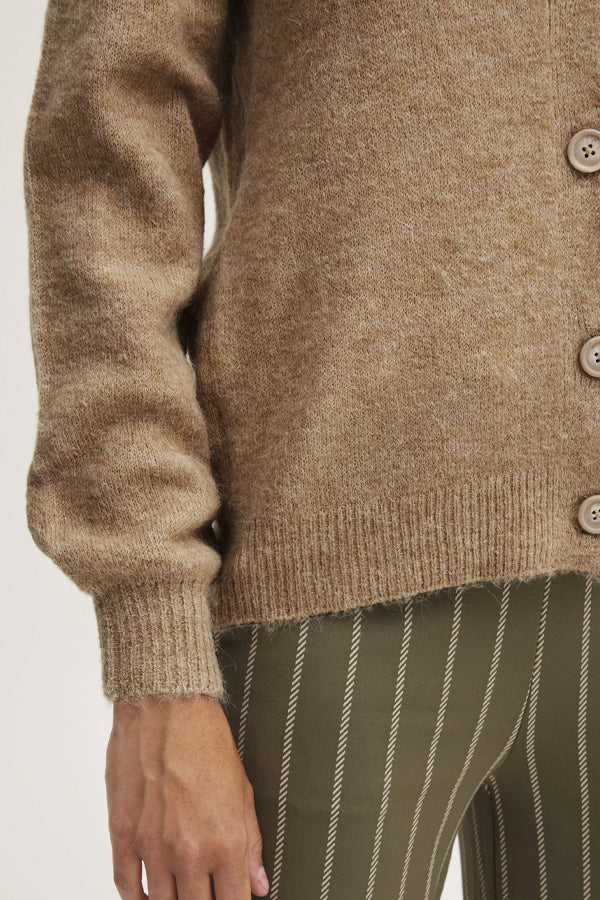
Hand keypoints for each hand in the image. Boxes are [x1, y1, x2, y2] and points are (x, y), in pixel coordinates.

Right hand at [105, 693, 269, 898]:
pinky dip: (137, 899)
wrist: (166, 706)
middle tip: (206, 890)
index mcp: (226, 841)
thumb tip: (259, 885)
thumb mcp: (243, 790)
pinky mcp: (122, 835)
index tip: (233, 898)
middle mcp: (189, 851)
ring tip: (181, 891)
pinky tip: (147, 896)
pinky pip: (126, 886)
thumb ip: (251, 843)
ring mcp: (152, 846)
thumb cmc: (207, 741)